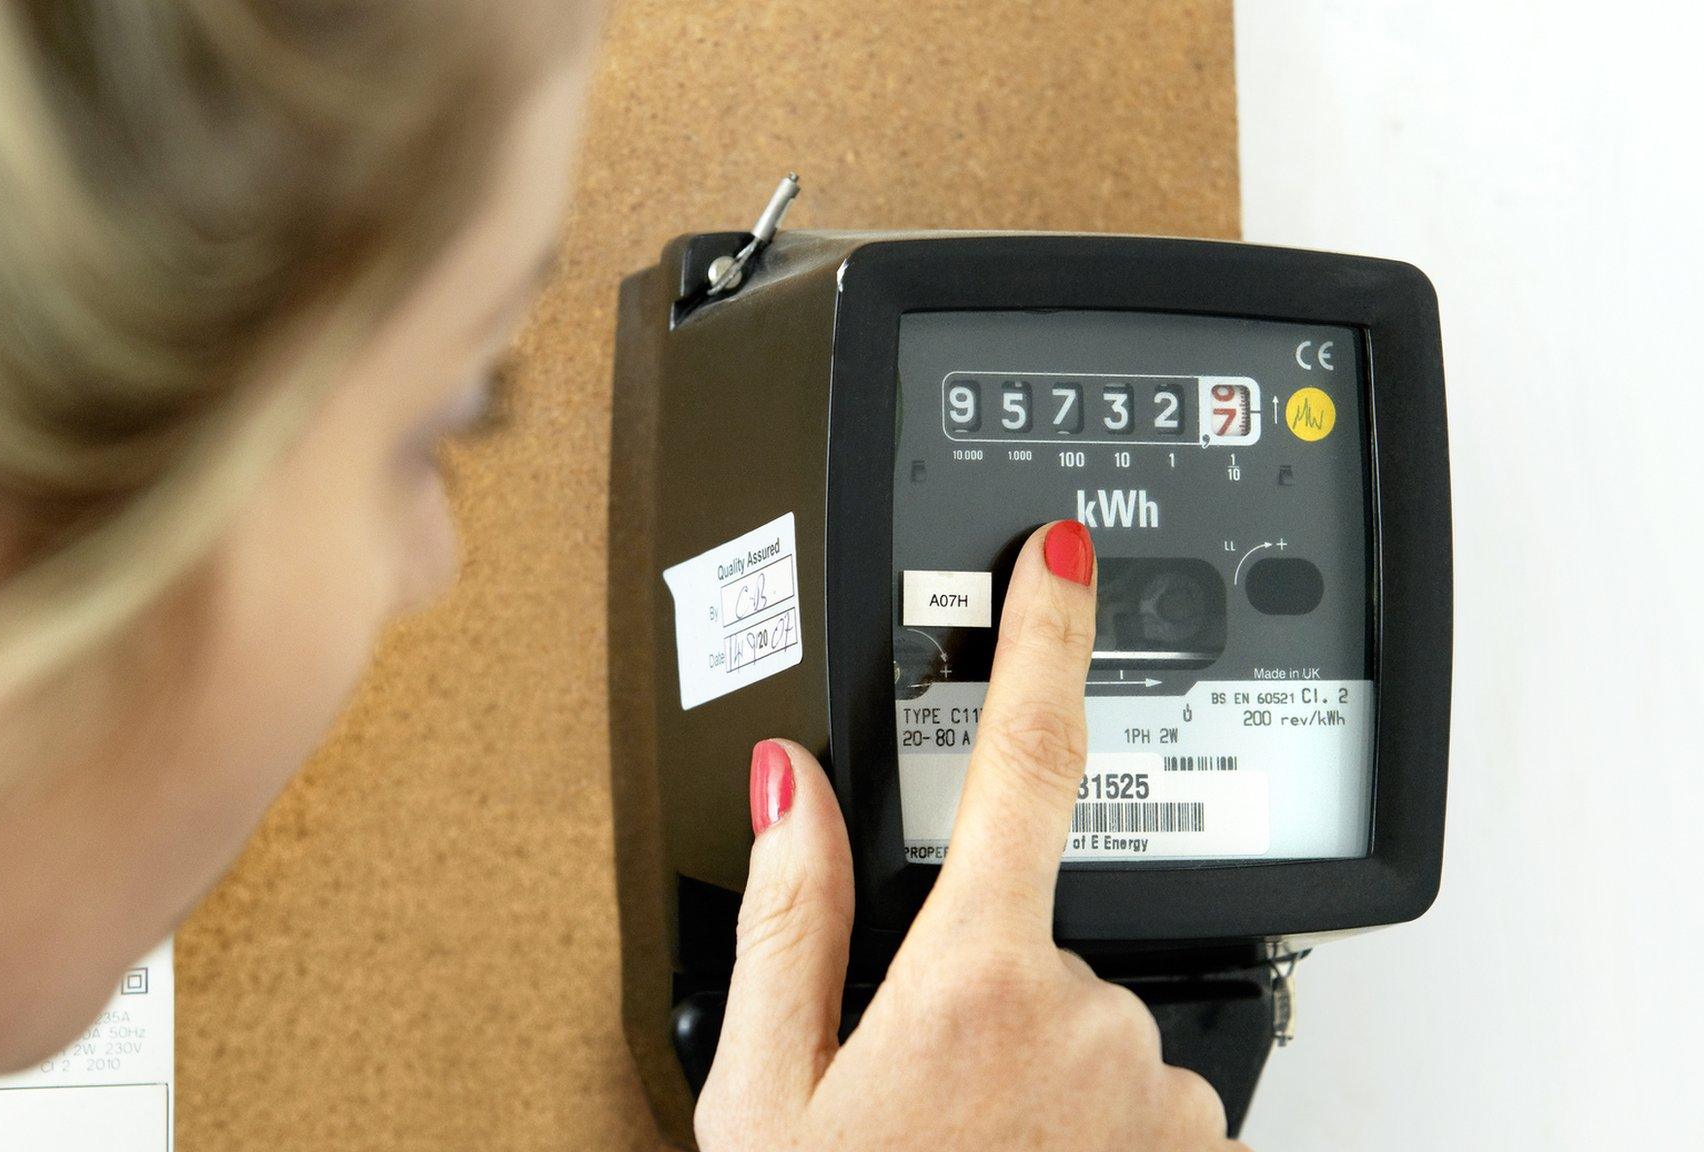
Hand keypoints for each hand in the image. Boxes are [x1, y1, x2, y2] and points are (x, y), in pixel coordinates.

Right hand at [697, 520, 1243, 1150]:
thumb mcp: (761, 1092)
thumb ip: (786, 919)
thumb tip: (791, 786)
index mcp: (972, 978)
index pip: (1021, 760)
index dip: (1044, 637)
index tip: (1065, 555)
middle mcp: (1089, 1020)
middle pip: (1045, 931)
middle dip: (991, 985)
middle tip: (921, 1090)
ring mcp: (1159, 1096)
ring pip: (1100, 1021)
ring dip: (1044, 1066)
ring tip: (973, 1149)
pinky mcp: (1203, 1151)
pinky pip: (1151, 1095)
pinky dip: (1100, 1122)